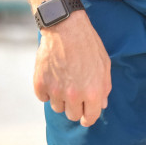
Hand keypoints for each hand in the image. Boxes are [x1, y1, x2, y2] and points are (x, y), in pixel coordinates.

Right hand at [33, 10, 110, 126]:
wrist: (65, 26)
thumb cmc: (87, 43)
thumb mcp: (104, 64)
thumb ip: (104, 87)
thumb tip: (102, 104)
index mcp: (93, 92)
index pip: (90, 118)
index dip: (88, 117)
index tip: (85, 115)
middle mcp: (74, 95)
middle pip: (72, 115)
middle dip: (74, 106)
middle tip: (74, 92)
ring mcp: (56, 90)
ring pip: (57, 107)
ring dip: (60, 98)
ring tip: (63, 79)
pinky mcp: (40, 83)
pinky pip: (42, 97)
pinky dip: (46, 90)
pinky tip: (52, 76)